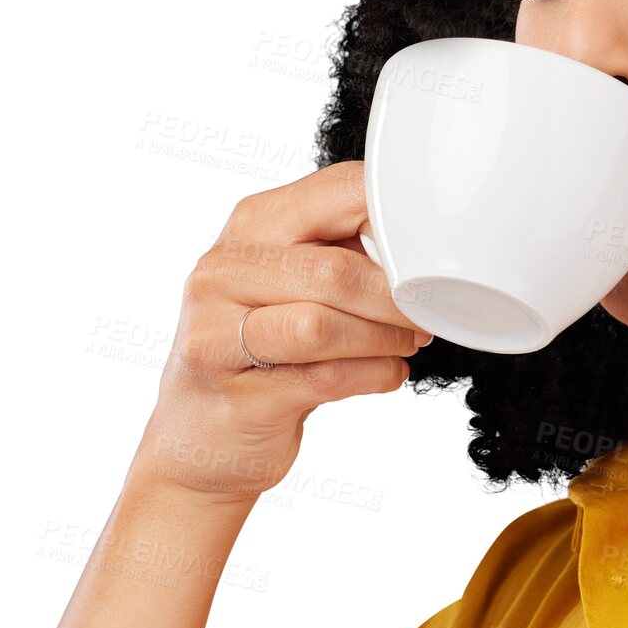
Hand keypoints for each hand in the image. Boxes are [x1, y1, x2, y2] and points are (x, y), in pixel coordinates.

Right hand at [129, 160, 429, 505]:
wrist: (198, 436)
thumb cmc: (260, 346)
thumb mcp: (291, 281)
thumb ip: (342, 252)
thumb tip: (420, 249)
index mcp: (250, 226)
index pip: (337, 192)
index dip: (397, 221)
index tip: (429, 254)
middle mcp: (222, 271)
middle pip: (334, 270)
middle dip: (395, 297)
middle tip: (424, 313)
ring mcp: (216, 335)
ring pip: (323, 326)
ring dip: (383, 338)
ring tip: (407, 343)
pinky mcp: (235, 396)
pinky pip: (322, 378)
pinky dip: (371, 375)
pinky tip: (388, 373)